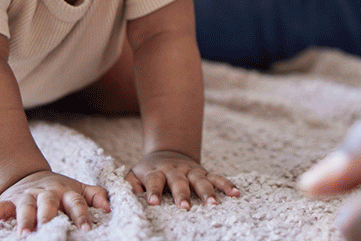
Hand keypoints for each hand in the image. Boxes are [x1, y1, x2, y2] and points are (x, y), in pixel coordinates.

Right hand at [0, 169, 109, 233]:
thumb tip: (108, 206)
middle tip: (49, 228)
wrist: (29, 176)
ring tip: (24, 233)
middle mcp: (46, 193)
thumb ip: (94, 195)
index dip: (81, 214)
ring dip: (24, 219)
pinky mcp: (9, 200)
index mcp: (66, 192)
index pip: (76, 201)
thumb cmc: (58, 190)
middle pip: (49, 202)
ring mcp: (27, 196)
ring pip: (25, 206)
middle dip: (49, 216)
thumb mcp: (77, 189)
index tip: (87, 228)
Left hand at [126, 149, 240, 209]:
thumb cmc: (148, 171)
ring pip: (200, 180)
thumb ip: (129, 185)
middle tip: (185, 207)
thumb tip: (124, 196)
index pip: (154, 181)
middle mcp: (174, 171)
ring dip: (206, 191)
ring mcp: (191, 171)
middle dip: (182, 193)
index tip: (154, 203)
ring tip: (213, 204)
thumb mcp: (133, 174)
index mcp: (155, 172)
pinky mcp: (203, 172)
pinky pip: (217, 178)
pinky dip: (226, 185)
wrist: (167, 153)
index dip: (154, 191)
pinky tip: (236, 194)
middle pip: (178, 181)